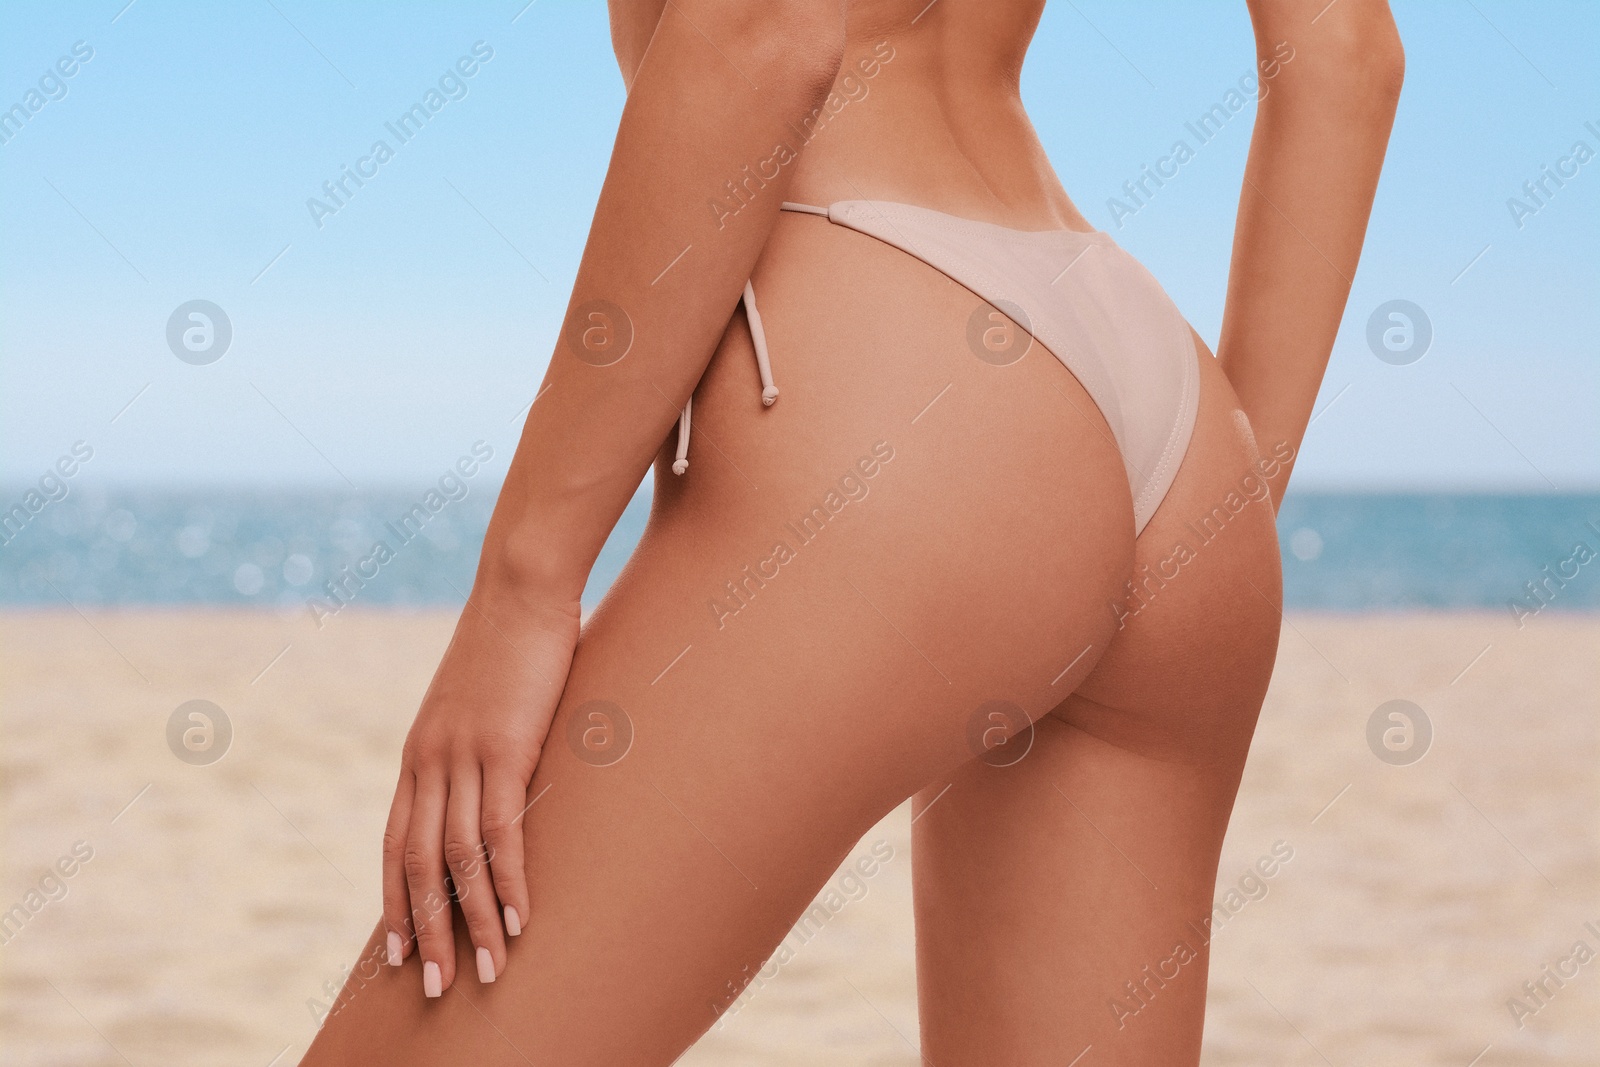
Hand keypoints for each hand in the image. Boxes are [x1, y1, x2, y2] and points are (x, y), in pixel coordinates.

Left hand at [381, 586, 579, 996]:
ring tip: (484, 971)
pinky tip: (518, 919)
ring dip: (469, 921)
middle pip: (414, 863)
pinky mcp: (504, 749)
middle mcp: (428, 759)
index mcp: (419, 750)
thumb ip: (481, 734)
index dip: (393, 898)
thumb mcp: (482, 695)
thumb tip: (502, 759)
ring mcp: (462, 756)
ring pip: (456, 858)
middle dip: (420, 930)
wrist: (520, 584)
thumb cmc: (511, 634)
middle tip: (429, 986)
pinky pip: (499, 831)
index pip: (396, 841)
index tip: (394, 950)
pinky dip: (506, 882)